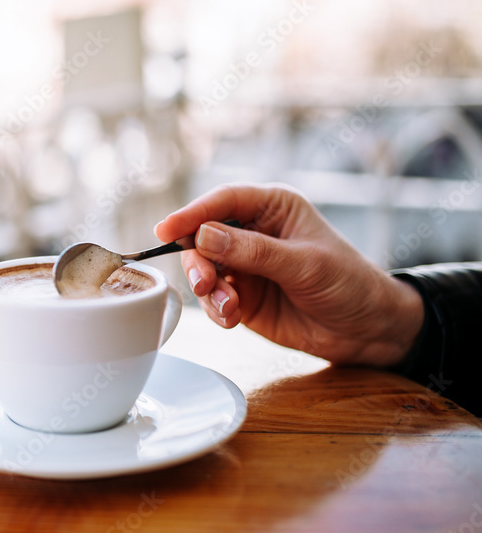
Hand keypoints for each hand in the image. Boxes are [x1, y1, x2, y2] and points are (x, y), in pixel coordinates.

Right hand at [154, 184, 423, 366]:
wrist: (368, 330)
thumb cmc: (349, 284)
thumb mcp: (304, 264)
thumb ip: (253, 251)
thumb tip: (203, 236)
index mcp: (272, 208)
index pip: (223, 202)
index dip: (192, 214)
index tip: (165, 230)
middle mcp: (252, 232)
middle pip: (202, 236)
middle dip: (198, 260)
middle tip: (204, 282)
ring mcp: (244, 265)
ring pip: (202, 269)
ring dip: (207, 288)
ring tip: (228, 306)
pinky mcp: (242, 296)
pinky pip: (213, 298)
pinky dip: (216, 308)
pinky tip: (233, 318)